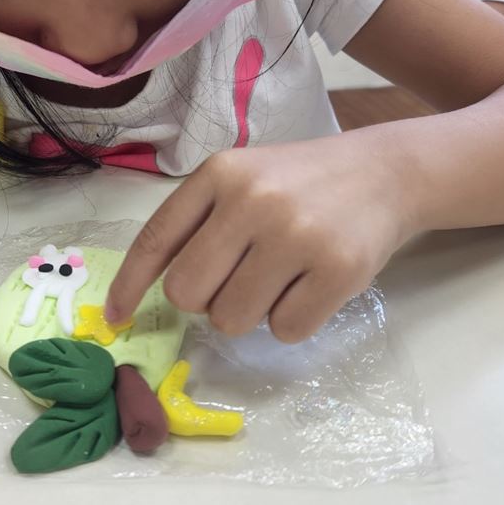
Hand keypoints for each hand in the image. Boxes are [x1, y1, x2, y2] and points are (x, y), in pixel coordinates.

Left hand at [106, 131, 414, 341]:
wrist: (386, 172)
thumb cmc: (301, 184)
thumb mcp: (242, 180)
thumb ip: (198, 223)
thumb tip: (147, 292)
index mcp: (220, 173)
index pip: (157, 239)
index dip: (130, 285)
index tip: (117, 319)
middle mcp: (253, 199)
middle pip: (188, 293)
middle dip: (206, 300)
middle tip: (238, 280)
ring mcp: (297, 235)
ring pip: (232, 320)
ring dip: (250, 313)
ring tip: (279, 278)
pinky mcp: (338, 270)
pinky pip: (285, 332)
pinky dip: (293, 322)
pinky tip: (311, 287)